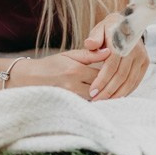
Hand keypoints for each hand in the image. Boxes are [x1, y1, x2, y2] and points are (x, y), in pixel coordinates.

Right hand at [17, 13, 149, 100]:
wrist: (28, 79)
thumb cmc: (51, 65)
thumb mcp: (69, 55)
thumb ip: (89, 54)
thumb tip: (109, 50)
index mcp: (75, 69)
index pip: (101, 72)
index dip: (113, 71)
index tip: (125, 69)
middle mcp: (73, 84)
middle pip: (100, 87)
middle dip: (112, 86)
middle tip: (127, 83)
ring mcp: (70, 96)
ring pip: (94, 98)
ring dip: (106, 96)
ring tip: (119, 93)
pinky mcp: (67, 104)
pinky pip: (86, 104)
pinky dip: (95, 102)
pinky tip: (104, 100)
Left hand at [78, 12, 149, 98]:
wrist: (128, 23)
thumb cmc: (109, 29)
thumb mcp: (100, 28)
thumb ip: (94, 37)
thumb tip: (90, 44)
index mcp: (121, 42)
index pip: (111, 65)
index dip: (102, 80)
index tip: (92, 92)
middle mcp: (134, 50)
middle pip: (121, 76)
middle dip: (108, 91)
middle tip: (96, 101)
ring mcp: (141, 56)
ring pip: (130, 81)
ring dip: (117, 94)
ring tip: (105, 102)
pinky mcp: (145, 62)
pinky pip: (136, 81)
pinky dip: (126, 91)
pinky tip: (116, 97)